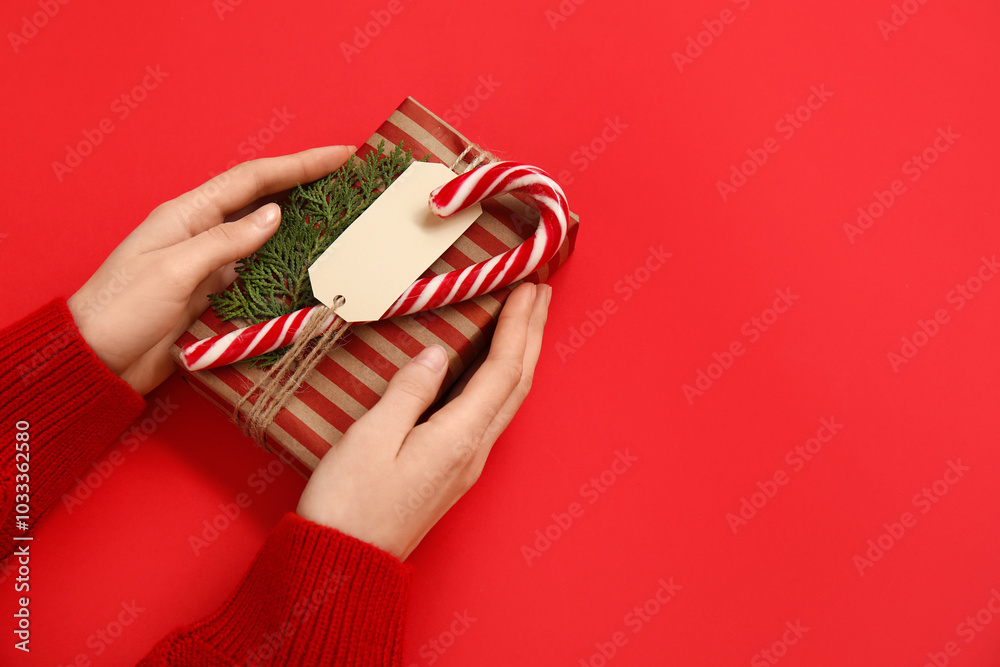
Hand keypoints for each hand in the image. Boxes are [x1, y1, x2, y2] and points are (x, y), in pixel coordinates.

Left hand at [67, 146, 354, 394]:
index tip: (341, 155)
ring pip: (266, 234)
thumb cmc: (122, 309)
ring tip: (341, 217)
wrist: (96, 359)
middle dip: (306, 185)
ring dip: (302, 223)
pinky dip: (286, 263)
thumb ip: (226, 242)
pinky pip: (259, 271)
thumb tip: (275, 214)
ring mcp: (210, 264)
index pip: (253, 179)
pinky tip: (309, 264)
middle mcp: (202, 232)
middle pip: (263, 199)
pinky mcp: (214, 295)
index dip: (300, 164)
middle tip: (349, 180)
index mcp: (188, 214)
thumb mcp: (174, 270)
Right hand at [297, 282, 551, 560]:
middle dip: (531, 334)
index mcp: (457, 438)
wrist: (345, 563)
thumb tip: (437, 354)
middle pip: (516, 383)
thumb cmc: (349, 504)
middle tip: (541, 291)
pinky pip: (490, 414)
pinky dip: (501, 379)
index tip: (527, 287)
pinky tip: (493, 370)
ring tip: (526, 321)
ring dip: (521, 355)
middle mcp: (473, 451)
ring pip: (507, 399)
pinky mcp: (451, 470)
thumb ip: (408, 392)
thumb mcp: (370, 439)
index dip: (517, 326)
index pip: (502, 370)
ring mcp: (465, 463)